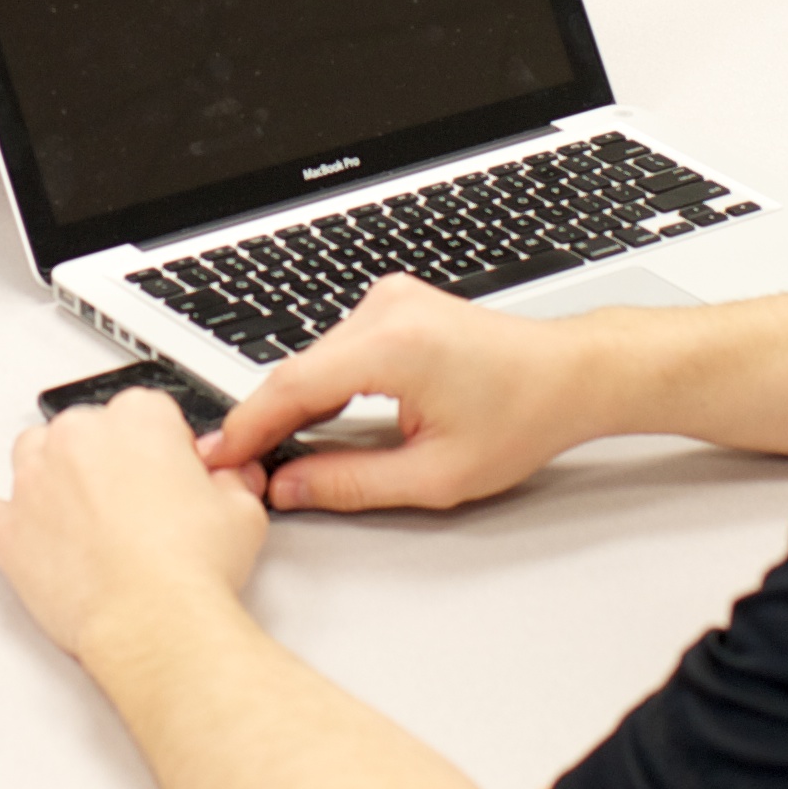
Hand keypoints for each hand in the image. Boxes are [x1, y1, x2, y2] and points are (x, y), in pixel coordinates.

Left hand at [0, 386, 268, 668]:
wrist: (152, 624)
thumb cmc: (190, 570)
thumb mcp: (242, 510)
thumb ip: (230, 479)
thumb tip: (229, 477)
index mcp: (137, 418)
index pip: (148, 413)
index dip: (164, 448)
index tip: (172, 476)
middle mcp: (78, 437)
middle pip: (87, 431)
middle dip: (108, 462)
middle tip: (136, 507)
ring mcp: (34, 480)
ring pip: (34, 458)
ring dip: (56, 479)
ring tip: (88, 522)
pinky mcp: (7, 528)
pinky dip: (18, 525)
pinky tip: (47, 545)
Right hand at [208, 279, 597, 513]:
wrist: (568, 374)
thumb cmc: (523, 416)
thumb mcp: (435, 475)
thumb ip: (351, 483)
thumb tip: (289, 487)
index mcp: (395, 345)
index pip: (294, 387)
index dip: (248, 428)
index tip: (219, 459)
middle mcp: (386, 310)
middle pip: (298, 371)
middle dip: (266, 423)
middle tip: (237, 470)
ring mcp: (389, 301)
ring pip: (315, 361)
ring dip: (294, 405)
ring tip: (271, 455)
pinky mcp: (394, 306)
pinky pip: (336, 350)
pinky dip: (320, 387)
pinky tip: (311, 422)